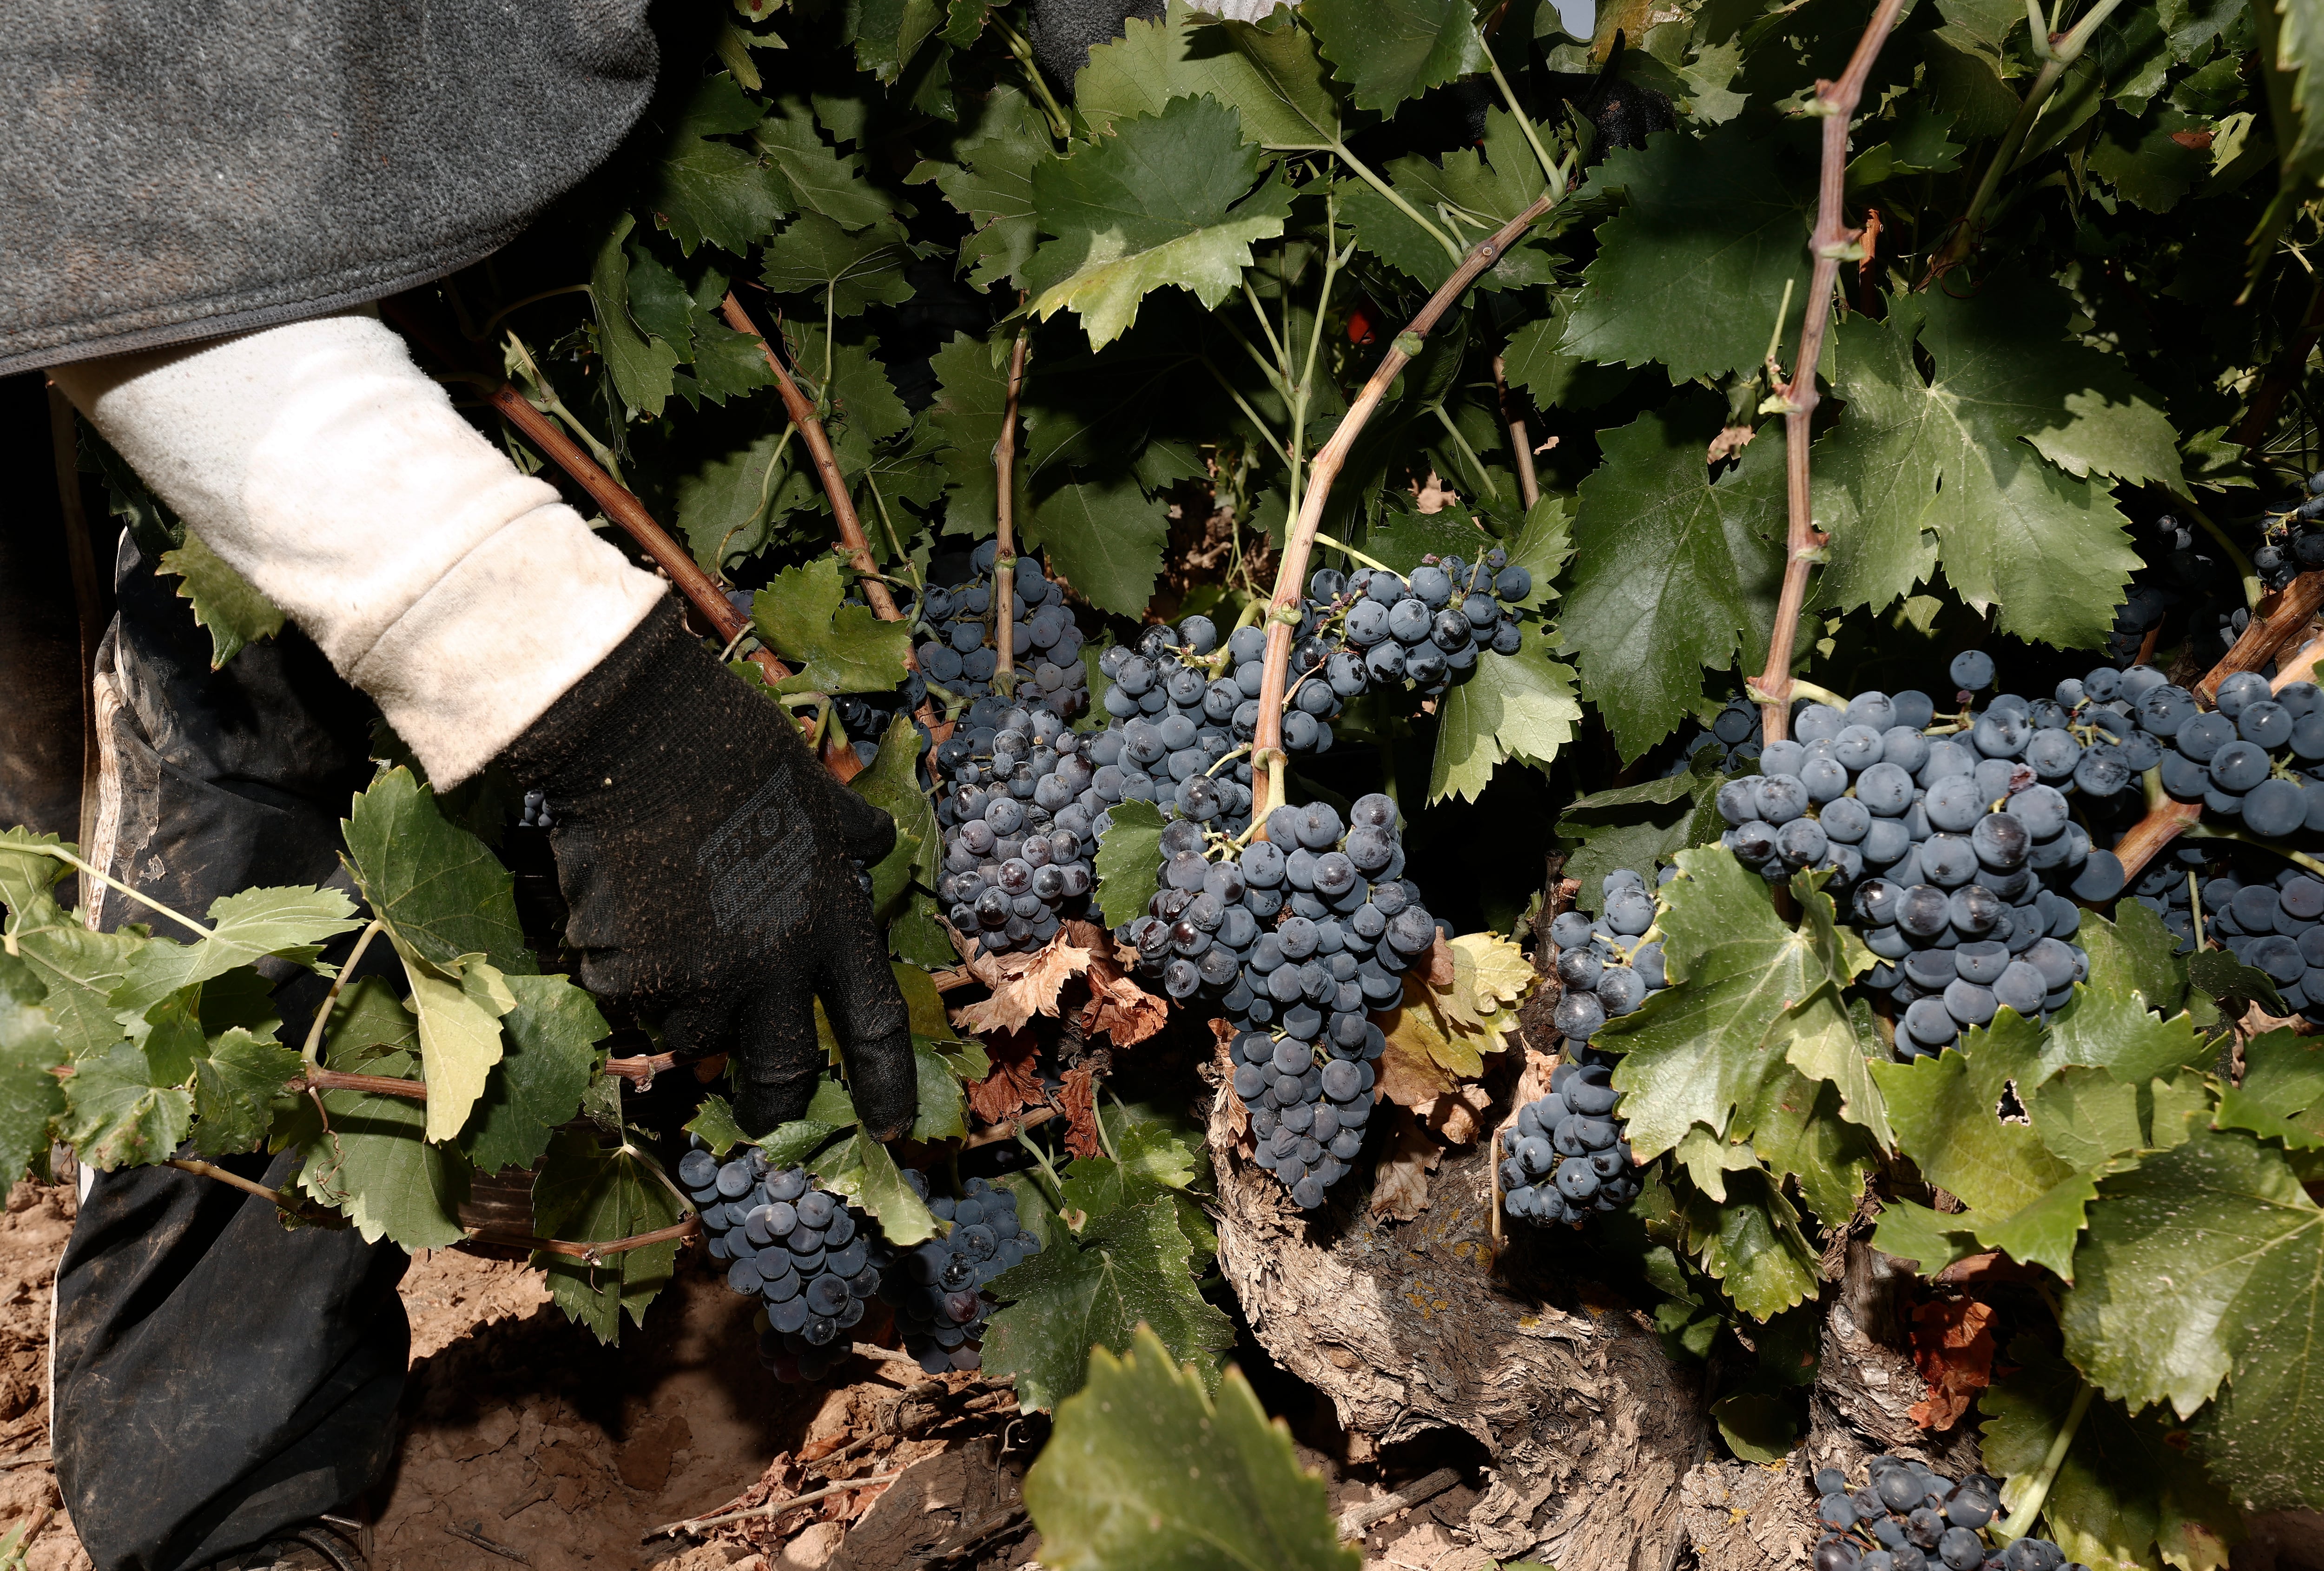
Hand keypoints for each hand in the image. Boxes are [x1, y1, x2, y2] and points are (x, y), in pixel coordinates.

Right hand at [502, 608, 916, 1137]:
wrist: (644, 737)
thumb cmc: (742, 753)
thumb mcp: (820, 793)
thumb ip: (850, 833)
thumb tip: (880, 841)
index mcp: (831, 927)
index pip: (873, 1026)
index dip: (886, 1084)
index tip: (889, 1126)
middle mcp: (772, 969)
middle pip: (779, 1071)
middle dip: (773, 1105)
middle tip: (764, 1116)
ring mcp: (697, 978)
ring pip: (691, 1034)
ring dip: (686, 1012)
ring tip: (672, 950)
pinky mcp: (627, 974)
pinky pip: (627, 995)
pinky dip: (626, 968)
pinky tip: (622, 908)